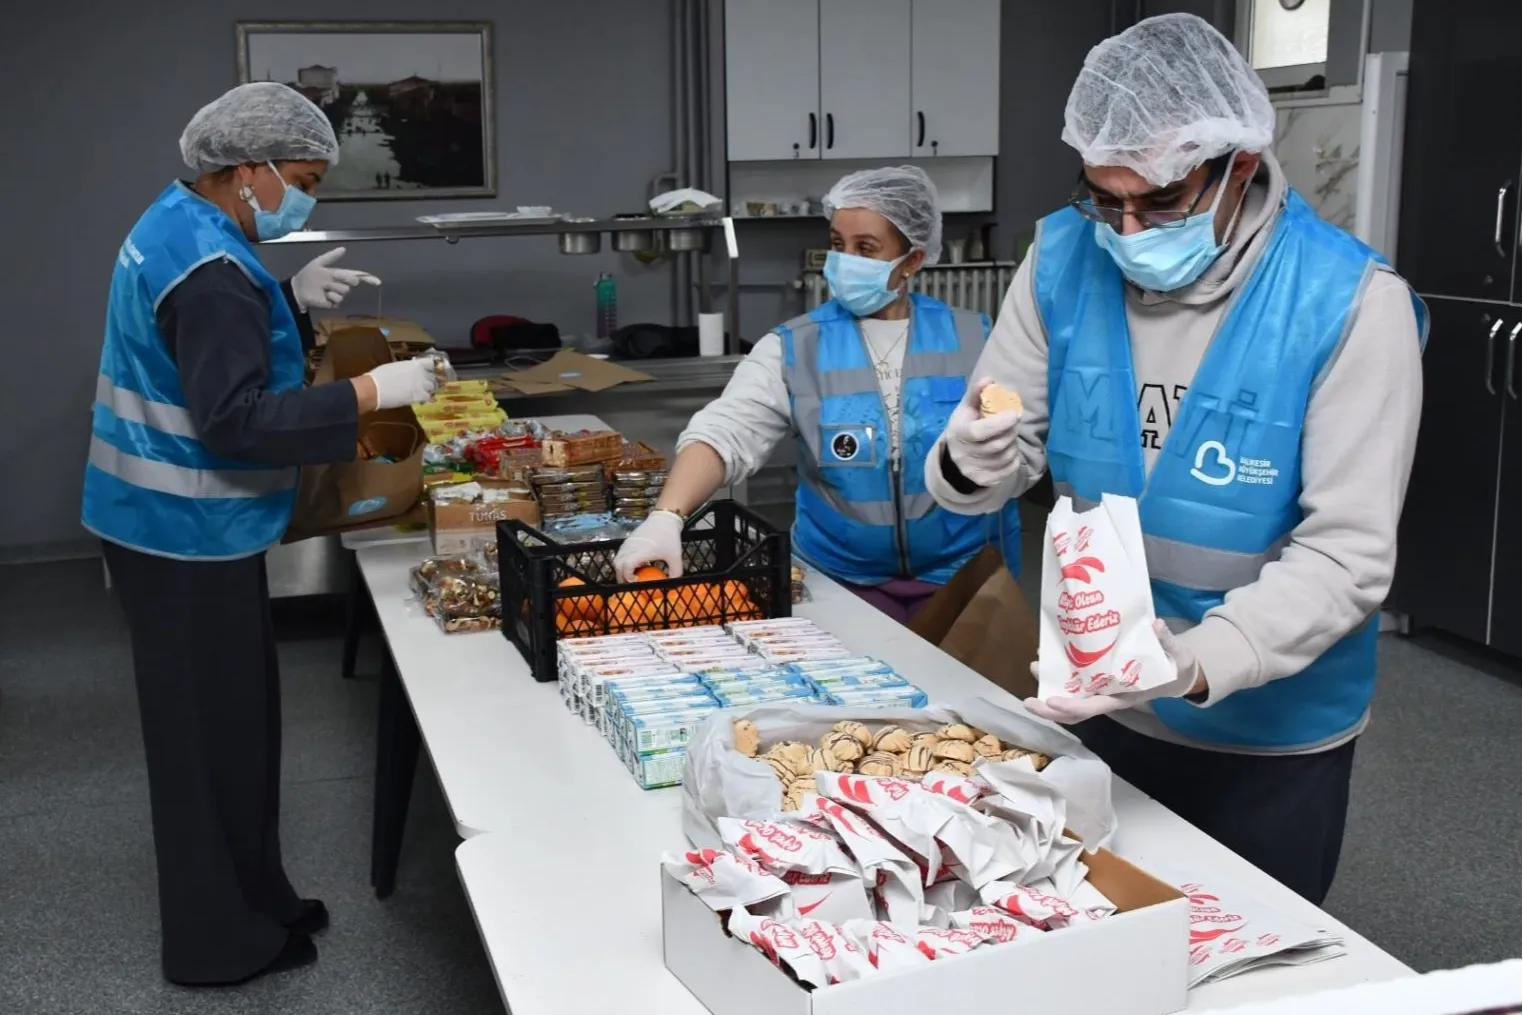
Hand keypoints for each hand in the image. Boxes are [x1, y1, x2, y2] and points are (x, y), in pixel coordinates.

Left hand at [292, 247, 380, 311]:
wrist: (298, 289)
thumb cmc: (307, 276)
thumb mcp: (318, 263)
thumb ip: (331, 257)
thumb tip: (343, 249)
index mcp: (339, 274)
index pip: (357, 275)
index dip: (368, 278)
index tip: (377, 282)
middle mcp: (341, 284)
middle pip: (353, 281)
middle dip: (344, 277)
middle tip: (333, 276)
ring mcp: (338, 294)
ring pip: (345, 290)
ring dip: (333, 287)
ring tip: (323, 287)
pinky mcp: (334, 303)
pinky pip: (338, 299)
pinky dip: (331, 296)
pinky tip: (324, 295)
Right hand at [364, 359, 438, 409]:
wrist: (374, 388)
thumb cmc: (379, 376)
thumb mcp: (395, 367)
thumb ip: (406, 369)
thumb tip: (407, 372)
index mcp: (414, 364)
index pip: (431, 363)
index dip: (431, 367)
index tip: (429, 371)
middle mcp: (421, 373)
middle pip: (433, 376)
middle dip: (429, 380)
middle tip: (423, 385)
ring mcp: (421, 385)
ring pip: (432, 387)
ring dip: (428, 390)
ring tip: (421, 393)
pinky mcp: (418, 396)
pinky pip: (427, 398)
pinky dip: (425, 399)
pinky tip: (420, 401)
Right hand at [614, 510, 685, 580]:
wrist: (664, 518)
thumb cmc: (669, 536)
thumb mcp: (675, 556)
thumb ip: (675, 572)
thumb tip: (673, 584)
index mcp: (640, 552)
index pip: (625, 567)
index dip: (627, 577)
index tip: (636, 581)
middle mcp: (631, 548)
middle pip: (617, 566)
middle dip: (622, 577)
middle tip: (632, 583)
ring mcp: (628, 543)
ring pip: (617, 559)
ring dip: (622, 569)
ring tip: (633, 574)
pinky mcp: (628, 540)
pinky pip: (621, 553)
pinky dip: (624, 561)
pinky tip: (636, 564)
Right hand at [944, 378, 1022, 487]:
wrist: (956, 453)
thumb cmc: (966, 424)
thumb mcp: (967, 407)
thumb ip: (977, 393)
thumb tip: (989, 380)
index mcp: (959, 433)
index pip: (979, 432)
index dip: (999, 424)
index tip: (1015, 414)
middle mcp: (962, 454)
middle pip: (997, 445)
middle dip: (1011, 432)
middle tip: (1015, 423)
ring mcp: (972, 469)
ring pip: (1005, 457)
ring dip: (1013, 445)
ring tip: (1010, 436)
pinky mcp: (982, 480)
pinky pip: (1007, 470)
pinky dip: (1014, 459)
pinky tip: (1009, 451)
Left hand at [1023, 621, 1203, 723]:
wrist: (1178, 674)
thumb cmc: (1176, 666)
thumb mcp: (1176, 655)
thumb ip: (1166, 641)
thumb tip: (1157, 625)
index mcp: (1125, 696)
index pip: (1094, 707)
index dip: (1072, 707)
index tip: (1052, 701)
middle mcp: (1110, 697)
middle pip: (1076, 711)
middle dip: (1050, 709)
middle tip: (1028, 701)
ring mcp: (1103, 691)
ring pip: (1072, 700)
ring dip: (1049, 692)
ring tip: (1035, 669)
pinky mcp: (1100, 681)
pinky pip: (1076, 686)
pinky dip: (1060, 678)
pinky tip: (1049, 662)